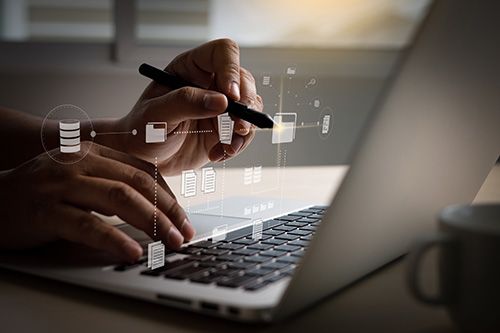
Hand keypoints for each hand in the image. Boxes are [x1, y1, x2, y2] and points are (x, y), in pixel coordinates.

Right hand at [0, 142, 194, 261]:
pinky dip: (115, 239)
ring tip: (169, 243)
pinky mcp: (45, 208)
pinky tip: (132, 252)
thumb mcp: (82, 181)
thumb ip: (112, 186)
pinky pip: (88, 224)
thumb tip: (155, 210)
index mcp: (93, 152)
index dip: (169, 197)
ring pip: (120, 198)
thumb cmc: (41, 194)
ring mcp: (61, 183)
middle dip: (168, 211)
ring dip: (152, 223)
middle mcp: (80, 162)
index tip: (184, 219)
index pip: (144, 172)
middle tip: (184, 234)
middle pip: (138, 183)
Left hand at [116, 39, 262, 174]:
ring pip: (251, 105)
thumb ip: (186, 103)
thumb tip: (221, 101)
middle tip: (238, 126)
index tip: (230, 97)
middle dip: (246, 103)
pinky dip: (238, 145)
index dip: (231, 70)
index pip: (222, 53)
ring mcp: (220, 106)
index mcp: (191, 68)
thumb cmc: (142, 131)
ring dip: (245, 128)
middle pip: (243, 79)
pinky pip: (246, 131)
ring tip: (227, 147)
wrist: (144, 160)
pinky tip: (218, 154)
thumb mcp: (157, 114)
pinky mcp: (226, 128)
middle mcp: (209, 83)